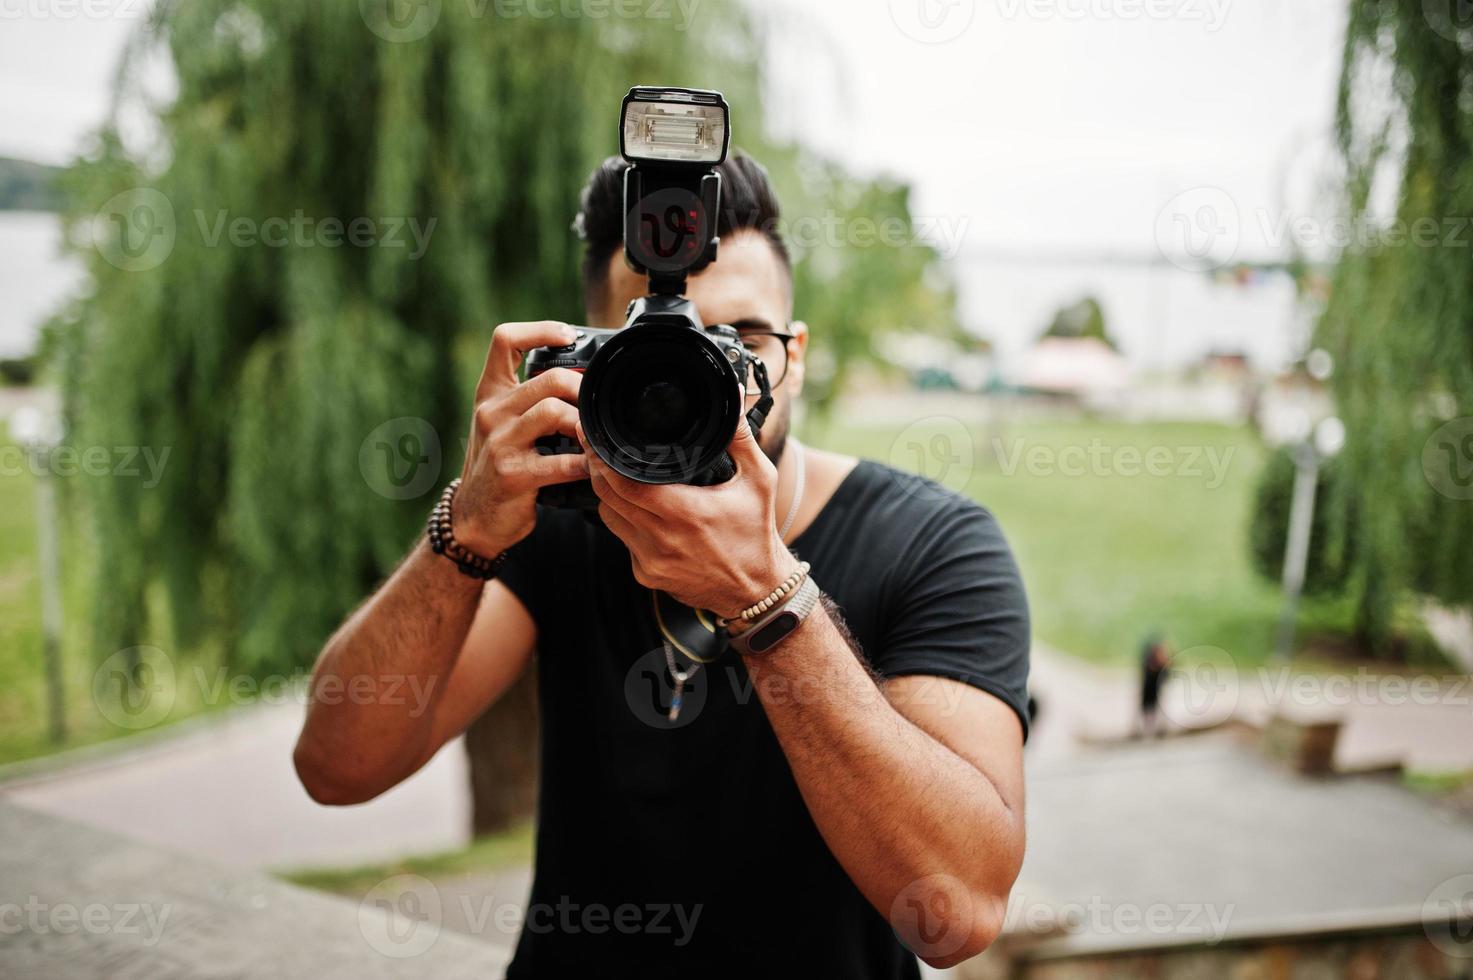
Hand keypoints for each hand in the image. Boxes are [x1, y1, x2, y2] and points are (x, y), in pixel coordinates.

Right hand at [453, 320, 589, 555]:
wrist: (473, 516)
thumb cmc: (498, 464)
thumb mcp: (503, 423)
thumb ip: (529, 399)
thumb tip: (581, 380)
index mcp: (490, 393)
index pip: (504, 340)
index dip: (540, 330)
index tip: (568, 337)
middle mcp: (491, 412)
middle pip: (547, 378)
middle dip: (581, 390)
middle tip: (595, 406)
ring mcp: (500, 443)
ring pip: (553, 412)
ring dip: (583, 425)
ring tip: (593, 437)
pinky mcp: (513, 475)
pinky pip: (561, 463)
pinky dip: (585, 464)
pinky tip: (593, 468)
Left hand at [584, 414, 799, 618]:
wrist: (756, 591)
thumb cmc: (757, 533)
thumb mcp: (759, 480)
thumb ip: (740, 437)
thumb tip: (734, 399)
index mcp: (687, 513)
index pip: (624, 482)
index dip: (603, 459)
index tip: (595, 438)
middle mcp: (663, 539)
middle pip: (608, 497)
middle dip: (598, 471)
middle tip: (596, 449)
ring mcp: (651, 561)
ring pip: (610, 518)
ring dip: (609, 496)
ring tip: (614, 474)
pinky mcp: (646, 575)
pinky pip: (623, 540)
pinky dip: (625, 521)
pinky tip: (638, 509)